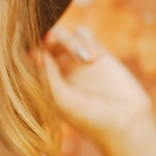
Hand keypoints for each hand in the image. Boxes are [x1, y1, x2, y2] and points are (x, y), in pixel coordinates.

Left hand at [40, 25, 152, 148]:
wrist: (125, 123)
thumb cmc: (88, 117)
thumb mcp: (62, 100)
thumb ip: (48, 77)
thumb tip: (37, 53)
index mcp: (44, 79)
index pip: (31, 56)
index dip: (29, 49)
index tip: (34, 53)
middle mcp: (58, 67)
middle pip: (44, 41)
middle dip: (46, 37)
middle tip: (50, 39)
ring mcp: (76, 58)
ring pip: (63, 34)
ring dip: (70, 41)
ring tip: (85, 60)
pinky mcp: (96, 51)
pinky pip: (83, 33)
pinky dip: (85, 39)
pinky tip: (93, 58)